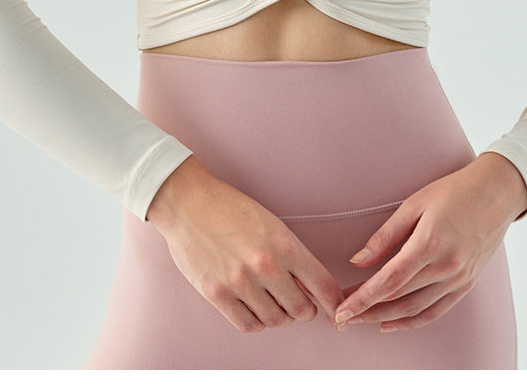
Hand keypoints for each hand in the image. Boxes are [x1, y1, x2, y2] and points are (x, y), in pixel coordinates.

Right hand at [146, 155, 343, 333]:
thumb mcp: (270, 224)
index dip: (334, 304)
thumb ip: (291, 256)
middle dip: (303, 310)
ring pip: (275, 321)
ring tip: (270, 301)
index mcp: (285, 244)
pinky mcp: (218, 294)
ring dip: (278, 316)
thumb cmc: (230, 208)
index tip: (337, 312)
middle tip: (296, 302)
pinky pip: (248, 325)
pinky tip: (252, 307)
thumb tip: (309, 287)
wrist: (188, 202)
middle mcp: (266, 266)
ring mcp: (241, 282)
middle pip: (301, 310)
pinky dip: (256, 321)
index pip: (323, 285)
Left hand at [332, 154, 526, 332]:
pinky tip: (391, 323)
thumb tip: (357, 260)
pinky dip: (412, 321)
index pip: (389, 280)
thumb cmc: (453, 191)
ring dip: (385, 318)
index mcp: (430, 243)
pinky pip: (436, 311)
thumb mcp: (414, 204)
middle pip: (399, 298)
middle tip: (342, 314)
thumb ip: (385, 235)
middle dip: (367, 310)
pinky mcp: (466, 284)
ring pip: (415, 309)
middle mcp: (446, 266)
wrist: (496, 194)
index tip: (341, 309)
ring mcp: (458, 278)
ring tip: (360, 319)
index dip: (363, 298)